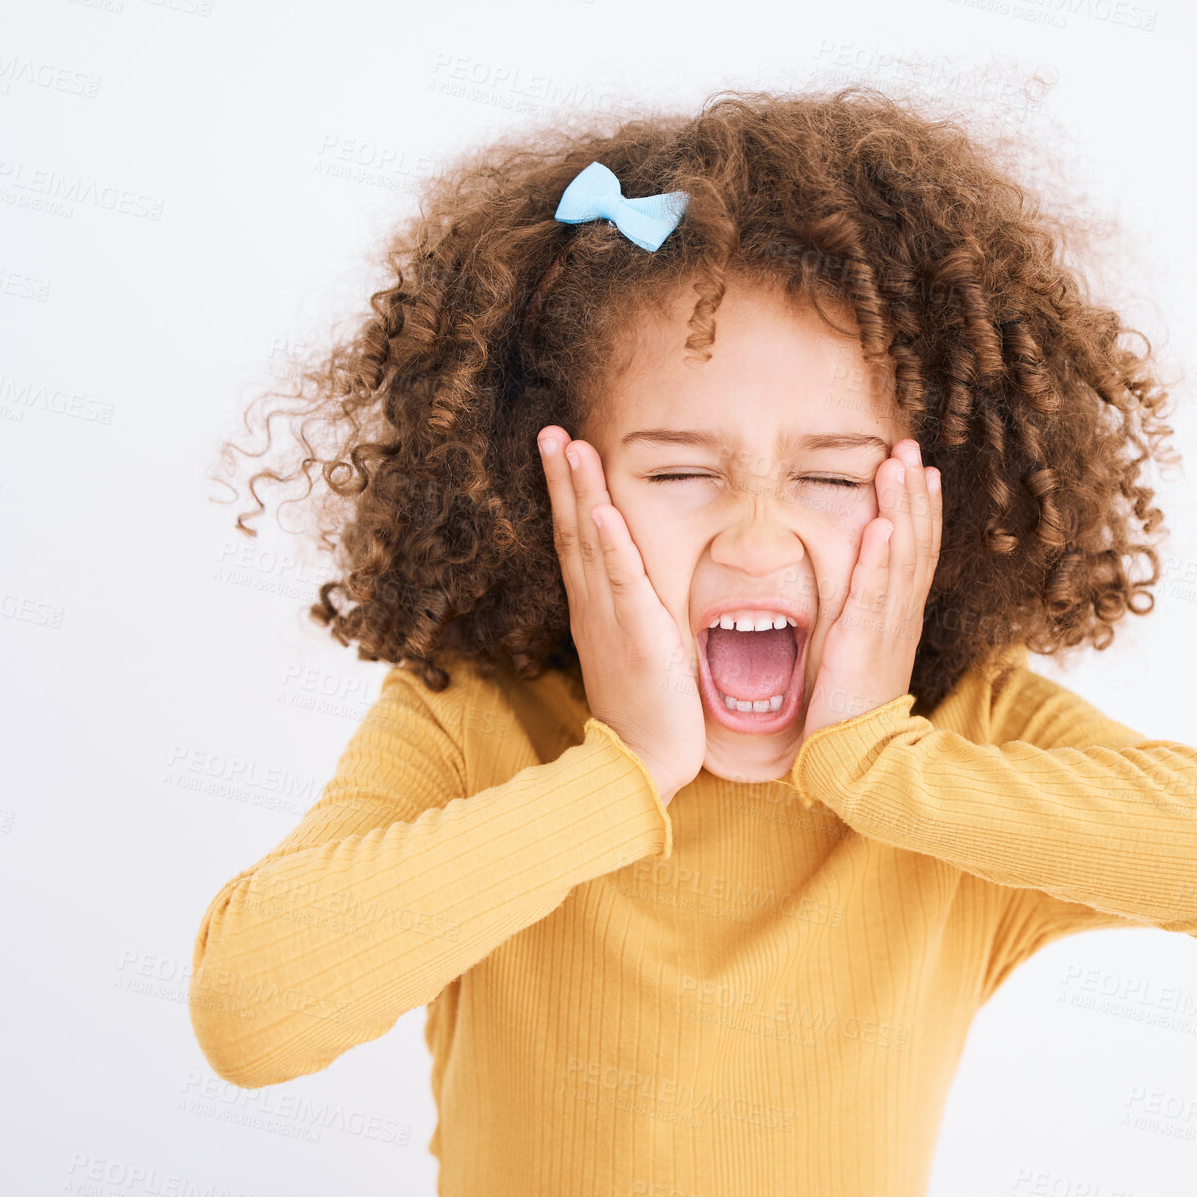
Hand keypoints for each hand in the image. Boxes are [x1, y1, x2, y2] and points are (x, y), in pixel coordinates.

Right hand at [539, 425, 706, 807]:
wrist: (643, 765)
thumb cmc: (646, 712)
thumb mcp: (634, 651)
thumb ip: (632, 615)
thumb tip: (638, 586)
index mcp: (594, 609)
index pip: (576, 538)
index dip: (567, 492)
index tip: (562, 450)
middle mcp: (594, 608)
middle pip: (572, 529)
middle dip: (562, 477)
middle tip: (551, 430)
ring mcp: (612, 620)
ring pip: (590, 544)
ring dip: (579, 492)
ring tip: (570, 446)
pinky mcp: (639, 636)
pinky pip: (623, 581)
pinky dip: (612, 543)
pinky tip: (601, 510)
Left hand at [801, 439, 941, 740]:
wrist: (865, 760)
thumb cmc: (856, 712)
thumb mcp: (865, 655)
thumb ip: (866, 620)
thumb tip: (860, 592)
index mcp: (902, 617)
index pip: (917, 551)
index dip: (922, 508)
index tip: (923, 469)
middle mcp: (902, 616)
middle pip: (914, 542)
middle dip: (913, 491)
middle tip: (910, 446)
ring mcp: (887, 628)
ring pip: (898, 556)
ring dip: (899, 507)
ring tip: (896, 464)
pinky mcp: (864, 643)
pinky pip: (874, 592)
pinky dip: (878, 555)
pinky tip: (880, 523)